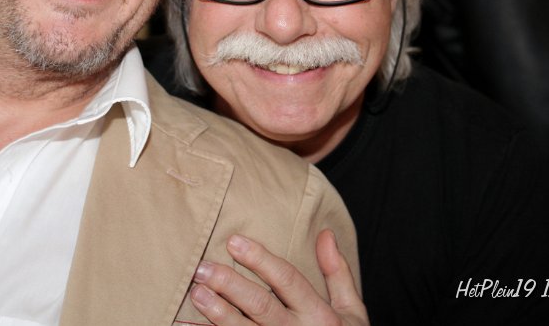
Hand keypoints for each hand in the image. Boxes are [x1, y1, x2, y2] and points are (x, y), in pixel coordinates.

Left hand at [189, 230, 367, 325]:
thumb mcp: (352, 312)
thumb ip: (338, 274)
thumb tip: (325, 234)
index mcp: (320, 315)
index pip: (287, 280)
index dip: (260, 259)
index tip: (233, 241)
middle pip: (261, 305)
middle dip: (230, 285)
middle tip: (203, 267)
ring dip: (218, 313)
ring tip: (196, 293)